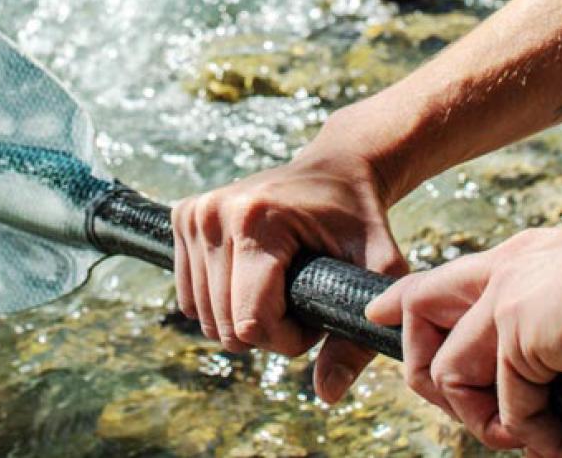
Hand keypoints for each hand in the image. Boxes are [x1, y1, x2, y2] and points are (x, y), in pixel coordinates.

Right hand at [172, 120, 406, 403]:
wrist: (333, 169)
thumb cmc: (360, 219)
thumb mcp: (379, 270)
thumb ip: (356, 337)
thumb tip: (325, 393)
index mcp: (256, 222)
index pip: (250, 322)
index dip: (287, 338)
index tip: (316, 314)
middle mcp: (214, 215)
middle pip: (224, 325)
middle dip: (267, 331)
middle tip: (301, 300)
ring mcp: (193, 215)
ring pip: (203, 316)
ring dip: (244, 318)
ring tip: (280, 287)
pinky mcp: (182, 217)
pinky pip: (189, 296)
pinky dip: (221, 301)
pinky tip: (252, 277)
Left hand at [366, 216, 561, 456]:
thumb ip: (554, 333)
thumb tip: (545, 387)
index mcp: (525, 260)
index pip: (442, 280)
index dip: (405, 303)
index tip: (379, 316)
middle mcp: (507, 271)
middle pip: (417, 313)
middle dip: (430, 375)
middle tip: (483, 419)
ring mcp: (509, 299)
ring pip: (448, 372)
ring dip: (486, 422)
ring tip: (538, 440)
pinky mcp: (521, 331)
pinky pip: (505, 408)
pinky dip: (542, 439)